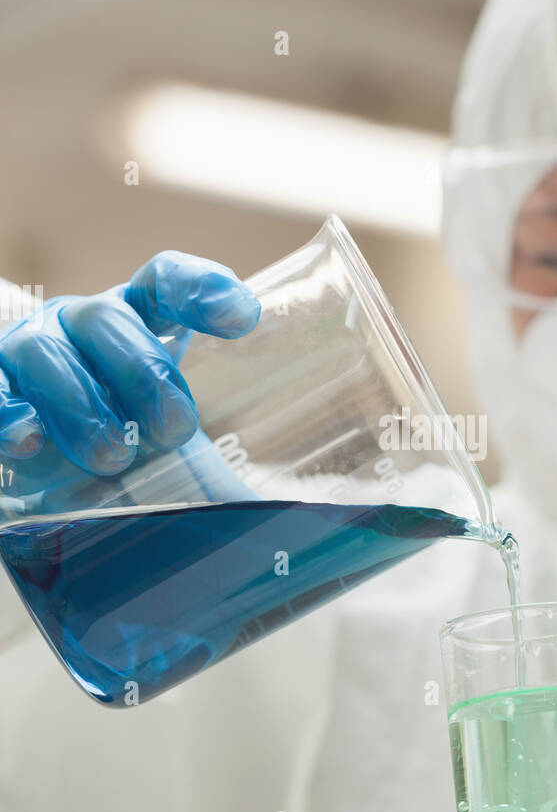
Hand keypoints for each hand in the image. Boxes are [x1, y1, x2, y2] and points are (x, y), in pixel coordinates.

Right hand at [0, 252, 259, 476]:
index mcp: (136, 323)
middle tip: (174, 431)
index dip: (200, 289)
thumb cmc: (130, 451)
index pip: (164, 283)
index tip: (242, 317)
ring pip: (44, 352)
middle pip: (107, 317)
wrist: (54, 481)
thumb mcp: (176, 454)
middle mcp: (79, 326)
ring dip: (81, 404)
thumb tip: (275, 528)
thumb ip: (220, 474)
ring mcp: (27, 354)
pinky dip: (7, 414)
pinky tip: (30, 441)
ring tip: (114, 456)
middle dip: (144, 373)